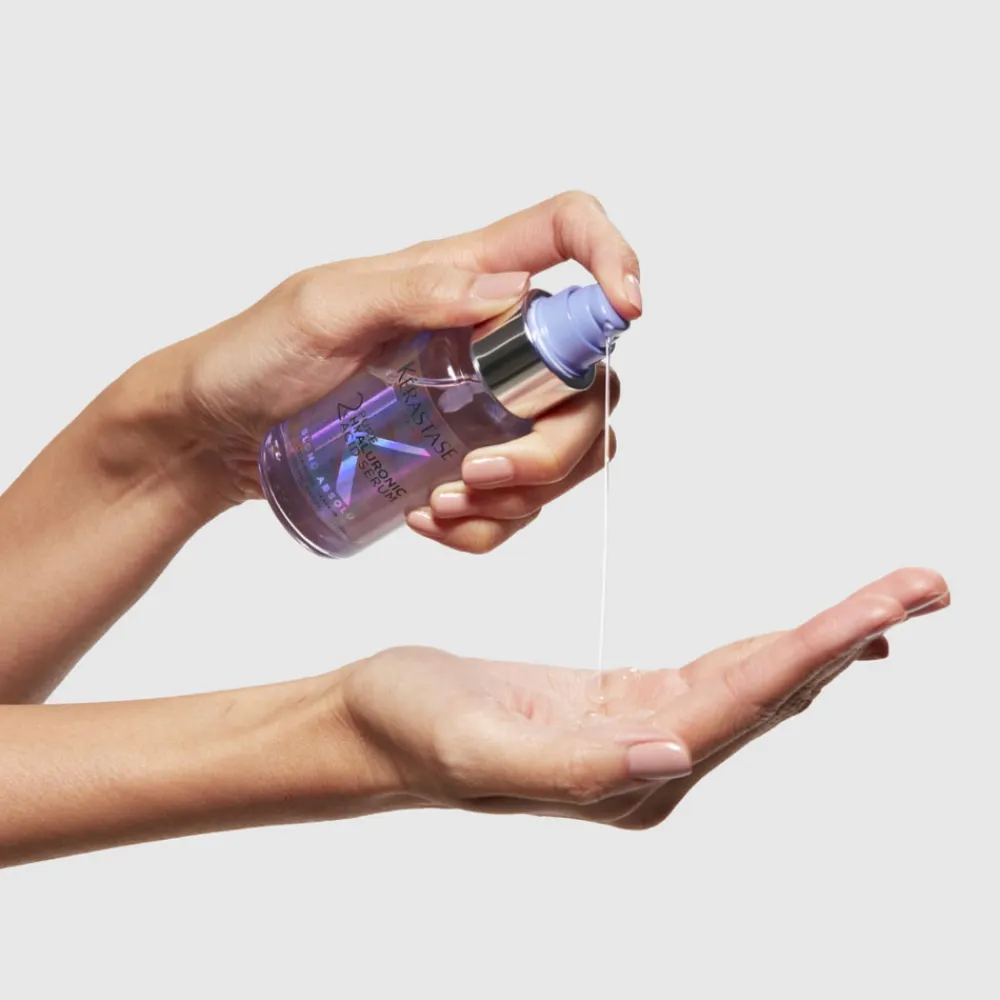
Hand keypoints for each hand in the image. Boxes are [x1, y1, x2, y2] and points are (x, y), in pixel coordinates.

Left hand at [127, 191, 639, 551]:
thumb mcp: (321, 310)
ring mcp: (483, 401)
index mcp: (463, 275)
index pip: (566, 234)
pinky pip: (520, 498)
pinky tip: (433, 521)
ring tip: (443, 507)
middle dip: (556, 444)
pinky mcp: (466, 455)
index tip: (625, 311)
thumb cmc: (254, 357)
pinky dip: (492, 524)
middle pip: (586, 377)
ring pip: (568, 447)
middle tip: (482, 477)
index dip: (612, 258)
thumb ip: (413, 291)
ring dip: (525, 494)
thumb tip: (507, 293)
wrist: (217, 436)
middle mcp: (490, 336)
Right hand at [335, 568, 948, 826]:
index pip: (742, 699)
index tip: (890, 606)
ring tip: (891, 603)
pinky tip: (805, 639)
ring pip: (751, 681)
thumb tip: (676, 755)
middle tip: (925, 584)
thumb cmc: (413, 729)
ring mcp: (638, 733)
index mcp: (625, 772)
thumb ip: (576, 765)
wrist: (375, 723)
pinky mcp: (620, 704)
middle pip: (768, 689)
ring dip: (822, 639)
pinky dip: (771, 649)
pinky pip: (717, 676)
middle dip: (848, 634)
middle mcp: (649, 761)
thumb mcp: (478, 746)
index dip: (817, 647)